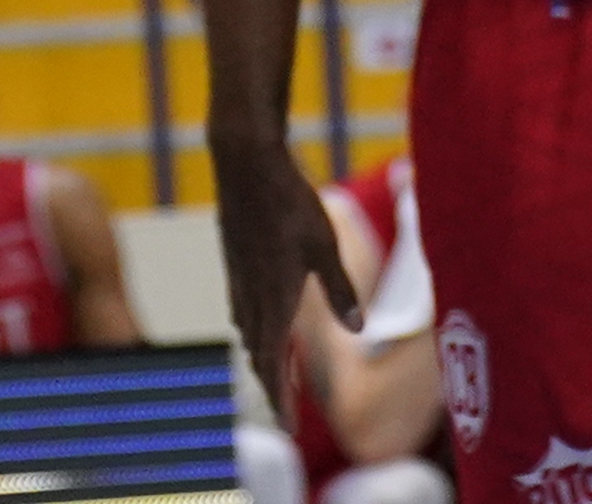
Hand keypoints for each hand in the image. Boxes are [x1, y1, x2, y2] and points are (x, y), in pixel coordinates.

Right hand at [213, 140, 354, 410]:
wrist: (245, 163)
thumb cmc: (290, 201)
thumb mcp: (325, 244)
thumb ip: (340, 288)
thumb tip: (358, 329)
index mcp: (275, 299)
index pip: (273, 364)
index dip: (280, 398)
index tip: (288, 427)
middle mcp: (251, 296)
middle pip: (258, 354)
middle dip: (271, 386)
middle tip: (283, 414)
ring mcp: (238, 278)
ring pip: (248, 332)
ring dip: (260, 358)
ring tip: (273, 375)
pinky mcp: (233, 260)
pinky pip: (240, 308)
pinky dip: (251, 329)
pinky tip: (255, 324)